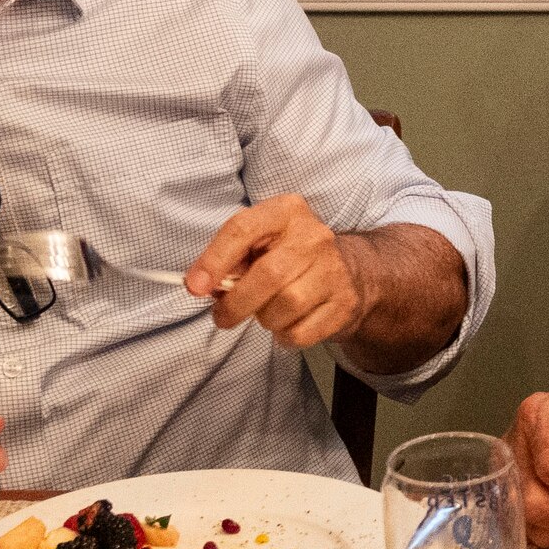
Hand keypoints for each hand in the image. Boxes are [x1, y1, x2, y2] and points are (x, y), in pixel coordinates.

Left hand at [186, 194, 364, 351]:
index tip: (195, 287)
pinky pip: (301, 332)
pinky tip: (287, 323)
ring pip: (285, 307)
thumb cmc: (292, 257)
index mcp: (287, 211)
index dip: (214, 260)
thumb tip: (202, 285)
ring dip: (264, 319)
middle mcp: (314, 237)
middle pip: (268, 276)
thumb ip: (232, 259)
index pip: (243, 229)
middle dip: (236, 303)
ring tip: (266, 312)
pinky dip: (284, 336)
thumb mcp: (262, 243)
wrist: (353, 273)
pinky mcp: (344, 304)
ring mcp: (334, 271)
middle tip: (223, 316)